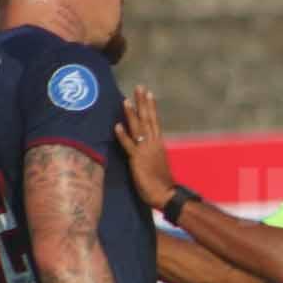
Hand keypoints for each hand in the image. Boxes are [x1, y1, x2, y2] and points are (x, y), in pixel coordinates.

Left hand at [115, 86, 176, 209]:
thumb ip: (151, 152)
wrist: (166, 194)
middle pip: (148, 119)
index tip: (148, 94)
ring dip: (132, 114)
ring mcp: (146, 151)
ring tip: (126, 100)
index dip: (151, 107)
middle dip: (143, 103)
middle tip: (139, 87)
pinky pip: (129, 145)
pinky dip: (123, 135)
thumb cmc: (161, 182)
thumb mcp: (158, 162)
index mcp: (159, 144)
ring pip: (138, 128)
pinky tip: (117, 125)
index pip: (154, 121)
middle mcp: (154, 144)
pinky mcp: (137, 160)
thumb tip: (147, 147)